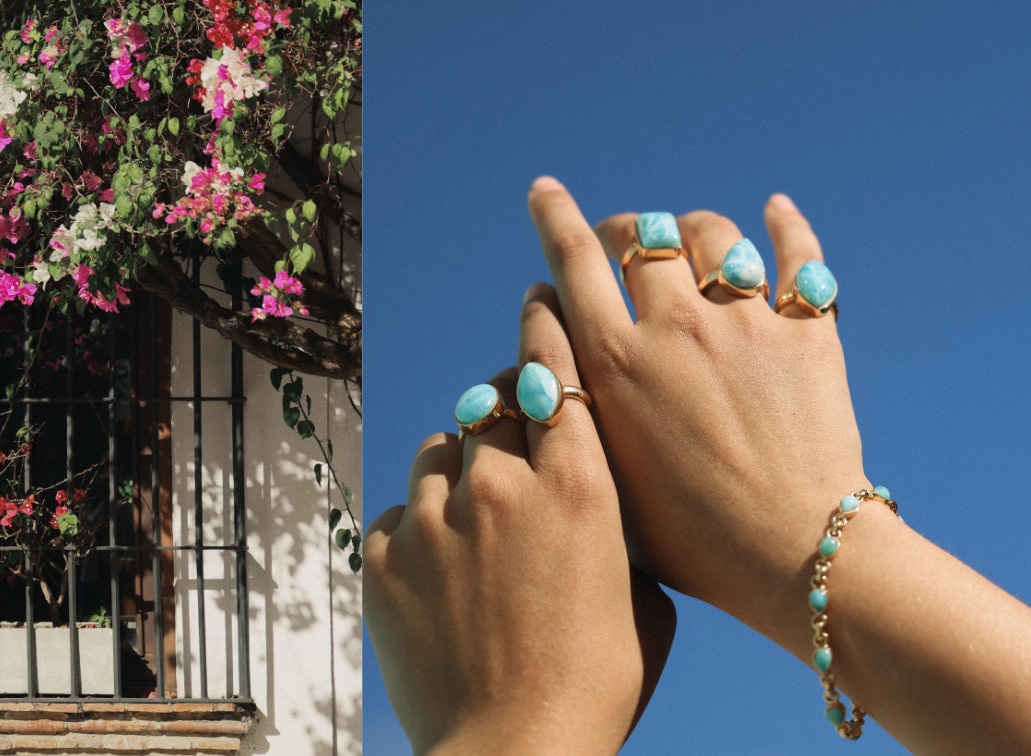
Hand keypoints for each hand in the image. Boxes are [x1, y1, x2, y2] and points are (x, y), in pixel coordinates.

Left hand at [362, 283, 676, 754]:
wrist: (518, 751)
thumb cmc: (599, 685)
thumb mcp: (646, 598)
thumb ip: (621, 534)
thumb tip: (604, 513)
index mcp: (582, 487)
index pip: (557, 368)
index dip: (548, 327)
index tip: (542, 300)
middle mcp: (504, 485)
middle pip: (493, 403)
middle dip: (503, 406)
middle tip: (512, 417)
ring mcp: (436, 519)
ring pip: (440, 451)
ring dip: (459, 468)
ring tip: (477, 512)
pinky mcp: (385, 558)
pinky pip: (401, 515)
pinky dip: (422, 530)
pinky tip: (444, 568)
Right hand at [524, 177, 866, 628]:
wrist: (795, 555)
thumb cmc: (693, 544)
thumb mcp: (609, 479)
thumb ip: (580, 417)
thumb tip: (551, 384)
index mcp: (616, 365)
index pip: (572, 261)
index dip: (554, 219)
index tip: (546, 197)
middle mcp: (677, 329)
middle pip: (642, 236)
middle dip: (623, 228)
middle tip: (622, 237)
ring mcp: (747, 325)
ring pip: (713, 235)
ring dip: (693, 229)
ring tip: (690, 239)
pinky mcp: (808, 336)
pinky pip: (800, 258)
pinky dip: (786, 226)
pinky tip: (777, 210)